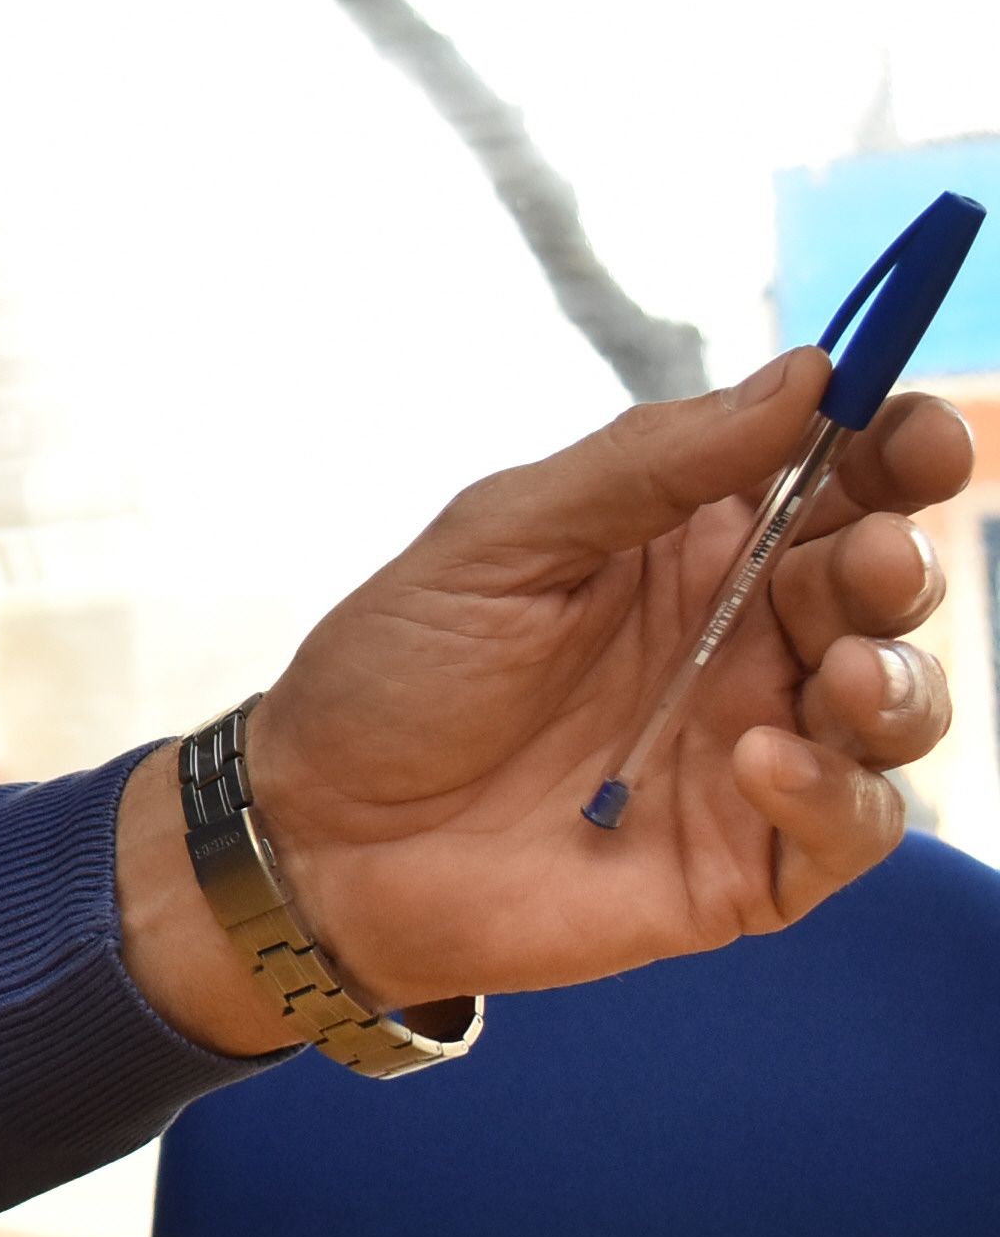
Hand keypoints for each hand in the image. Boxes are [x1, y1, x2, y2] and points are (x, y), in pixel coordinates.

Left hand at [116, 349, 971, 1056]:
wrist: (313, 834)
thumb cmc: (395, 675)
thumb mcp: (499, 541)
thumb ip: (647, 465)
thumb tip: (803, 376)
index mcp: (693, 548)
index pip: (839, 482)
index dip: (900, 450)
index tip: (922, 430)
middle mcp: (744, 641)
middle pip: (883, 586)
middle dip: (899, 566)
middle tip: (870, 561)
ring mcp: (755, 749)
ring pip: (897, 706)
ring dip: (899, 682)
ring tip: (844, 674)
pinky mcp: (746, 861)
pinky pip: (848, 829)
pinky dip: (833, 794)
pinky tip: (764, 764)